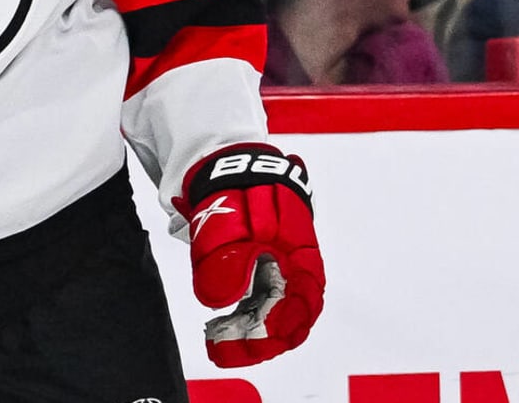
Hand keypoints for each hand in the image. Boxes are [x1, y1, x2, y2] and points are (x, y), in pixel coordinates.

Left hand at [173, 144, 324, 367]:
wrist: (229, 164)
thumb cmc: (236, 191)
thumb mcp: (229, 226)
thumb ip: (227, 263)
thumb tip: (220, 301)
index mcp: (300, 256)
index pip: (301, 306)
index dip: (277, 330)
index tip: (249, 345)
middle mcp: (296, 267)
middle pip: (288, 315)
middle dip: (259, 339)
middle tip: (224, 352)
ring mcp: (280, 268)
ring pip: (273, 310)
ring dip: (250, 331)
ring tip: (217, 344)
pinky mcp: (263, 267)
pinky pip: (261, 300)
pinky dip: (244, 317)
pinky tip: (222, 326)